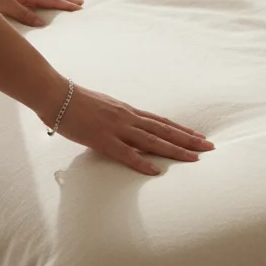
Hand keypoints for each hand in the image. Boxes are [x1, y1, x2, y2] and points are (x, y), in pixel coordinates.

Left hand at [0, 0, 83, 26]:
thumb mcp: (6, 5)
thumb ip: (24, 14)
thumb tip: (42, 23)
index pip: (51, 1)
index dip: (65, 6)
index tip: (79, 9)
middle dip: (64, 1)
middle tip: (80, 3)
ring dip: (54, 0)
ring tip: (64, 3)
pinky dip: (41, 0)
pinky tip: (38, 3)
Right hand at [51, 84, 213, 174]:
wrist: (55, 95)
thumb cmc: (75, 102)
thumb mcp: (103, 108)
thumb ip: (117, 118)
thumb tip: (126, 127)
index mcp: (128, 111)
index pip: (161, 122)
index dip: (181, 130)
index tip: (199, 136)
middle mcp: (128, 118)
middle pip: (164, 130)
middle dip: (189, 140)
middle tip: (210, 147)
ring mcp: (116, 128)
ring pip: (152, 141)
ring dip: (175, 150)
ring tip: (195, 158)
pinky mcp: (102, 139)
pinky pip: (126, 153)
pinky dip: (142, 162)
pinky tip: (157, 171)